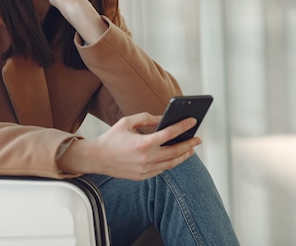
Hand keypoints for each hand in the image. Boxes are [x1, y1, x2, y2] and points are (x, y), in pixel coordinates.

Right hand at [58, 113, 200, 179]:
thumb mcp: (126, 122)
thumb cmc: (111, 138)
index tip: (192, 121)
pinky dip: (170, 163)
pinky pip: (162, 170)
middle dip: (189, 144)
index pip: (170, 133)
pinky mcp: (143, 176)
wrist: (97, 158)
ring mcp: (146, 169)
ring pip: (171, 163)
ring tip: (190, 149)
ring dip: (183, 156)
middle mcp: (147, 158)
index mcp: (143, 143)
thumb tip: (162, 118)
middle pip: (175, 151)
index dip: (183, 126)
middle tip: (198, 138)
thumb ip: (146, 118)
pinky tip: (174, 157)